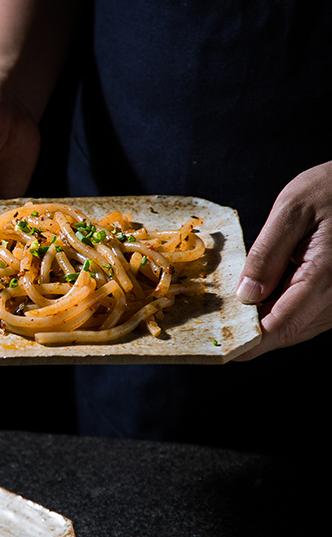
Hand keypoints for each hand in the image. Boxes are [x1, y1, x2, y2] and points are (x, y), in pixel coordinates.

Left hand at [235, 161, 331, 359]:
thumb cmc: (331, 188)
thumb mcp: (292, 210)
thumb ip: (267, 254)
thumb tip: (245, 296)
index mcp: (325, 275)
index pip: (281, 326)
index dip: (249, 342)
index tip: (220, 349)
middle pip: (287, 332)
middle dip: (251, 332)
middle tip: (216, 321)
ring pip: (296, 328)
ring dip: (265, 322)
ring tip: (234, 305)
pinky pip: (306, 316)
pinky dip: (280, 311)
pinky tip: (261, 295)